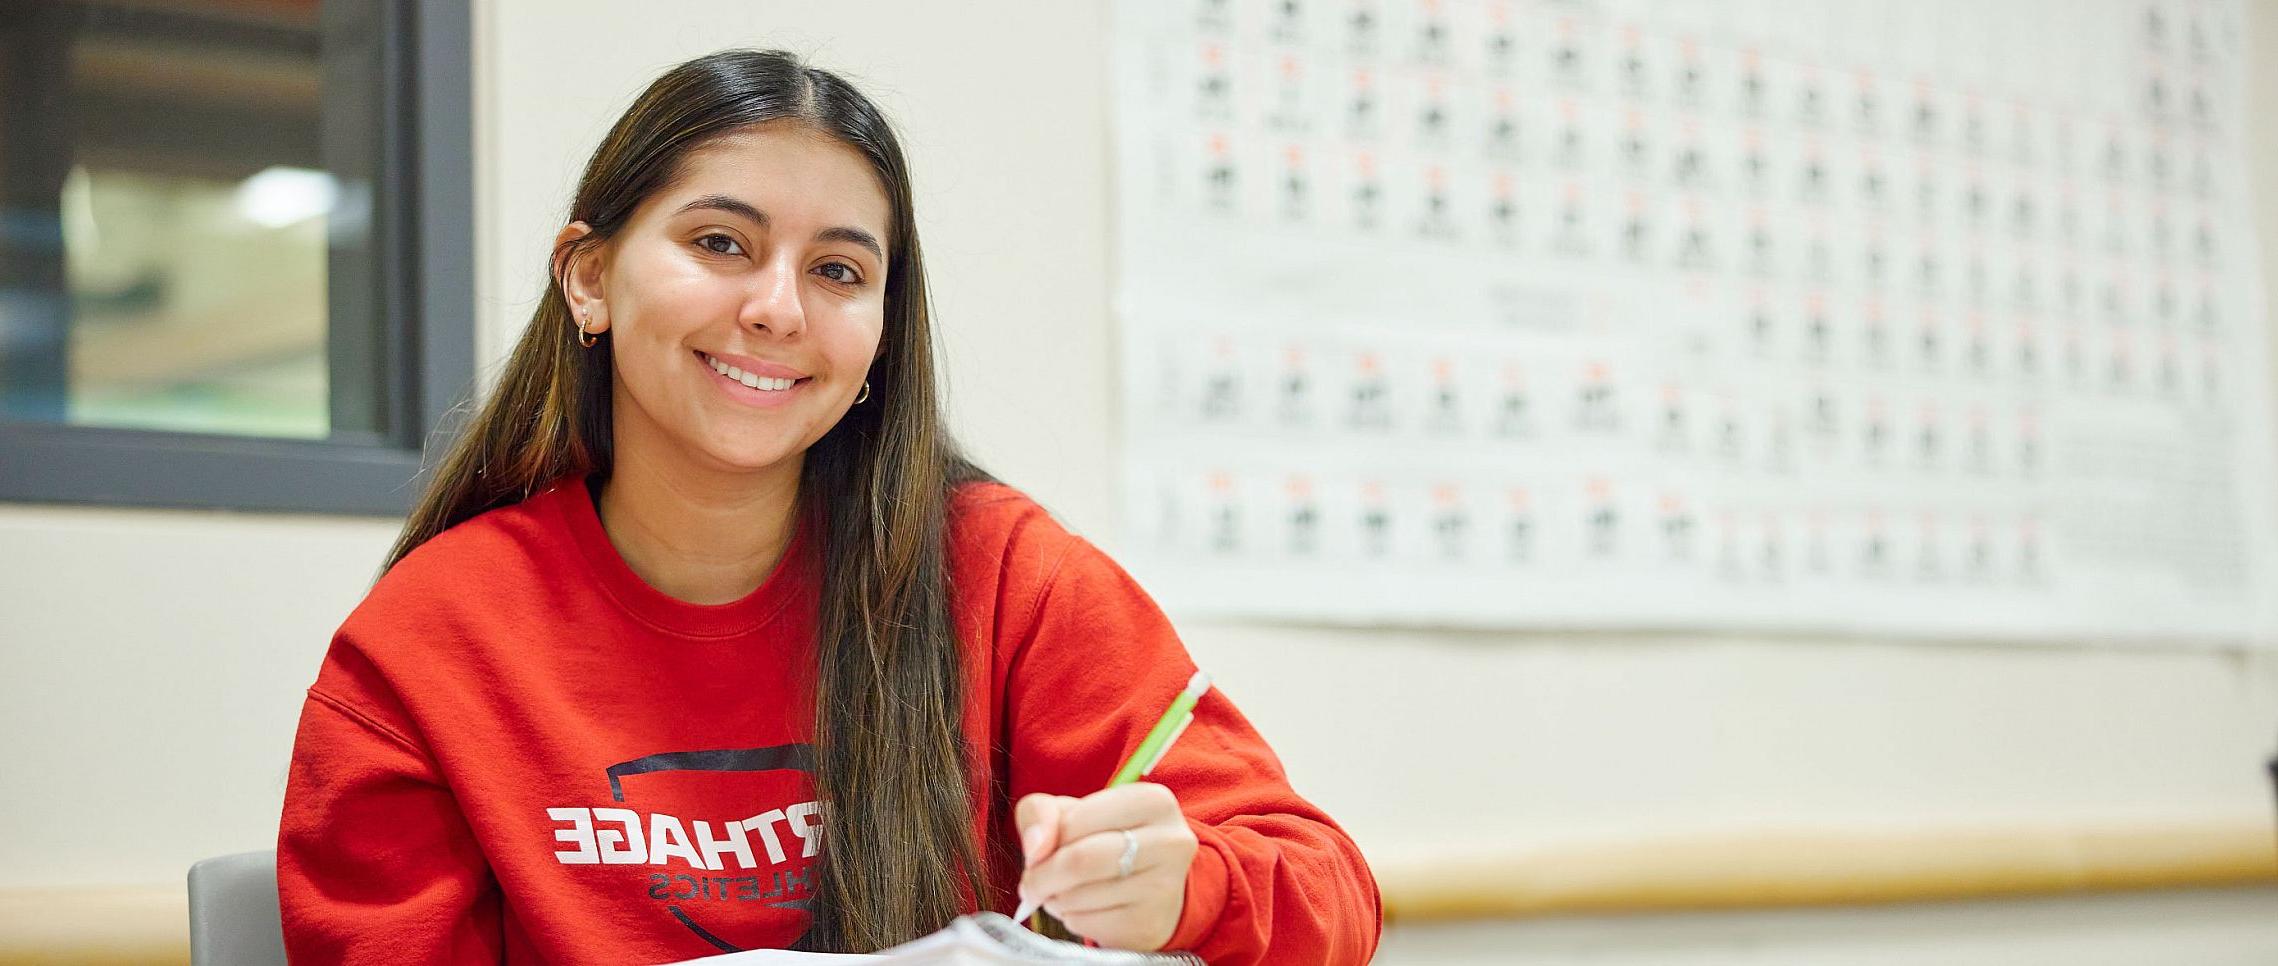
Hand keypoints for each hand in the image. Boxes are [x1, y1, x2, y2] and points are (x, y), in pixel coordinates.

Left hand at [1014, 783, 1198, 950]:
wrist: (1150, 890)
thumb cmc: (1105, 841)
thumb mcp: (1071, 813)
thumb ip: (1041, 813)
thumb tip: (1035, 848)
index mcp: (1152, 801)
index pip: (1075, 822)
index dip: (1044, 841)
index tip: (1037, 853)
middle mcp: (1170, 842)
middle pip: (1080, 861)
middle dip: (1041, 877)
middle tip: (1031, 885)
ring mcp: (1165, 888)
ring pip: (1079, 897)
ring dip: (1055, 899)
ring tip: (1063, 893)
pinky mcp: (1152, 926)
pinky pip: (1088, 925)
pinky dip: (1071, 920)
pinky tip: (1083, 910)